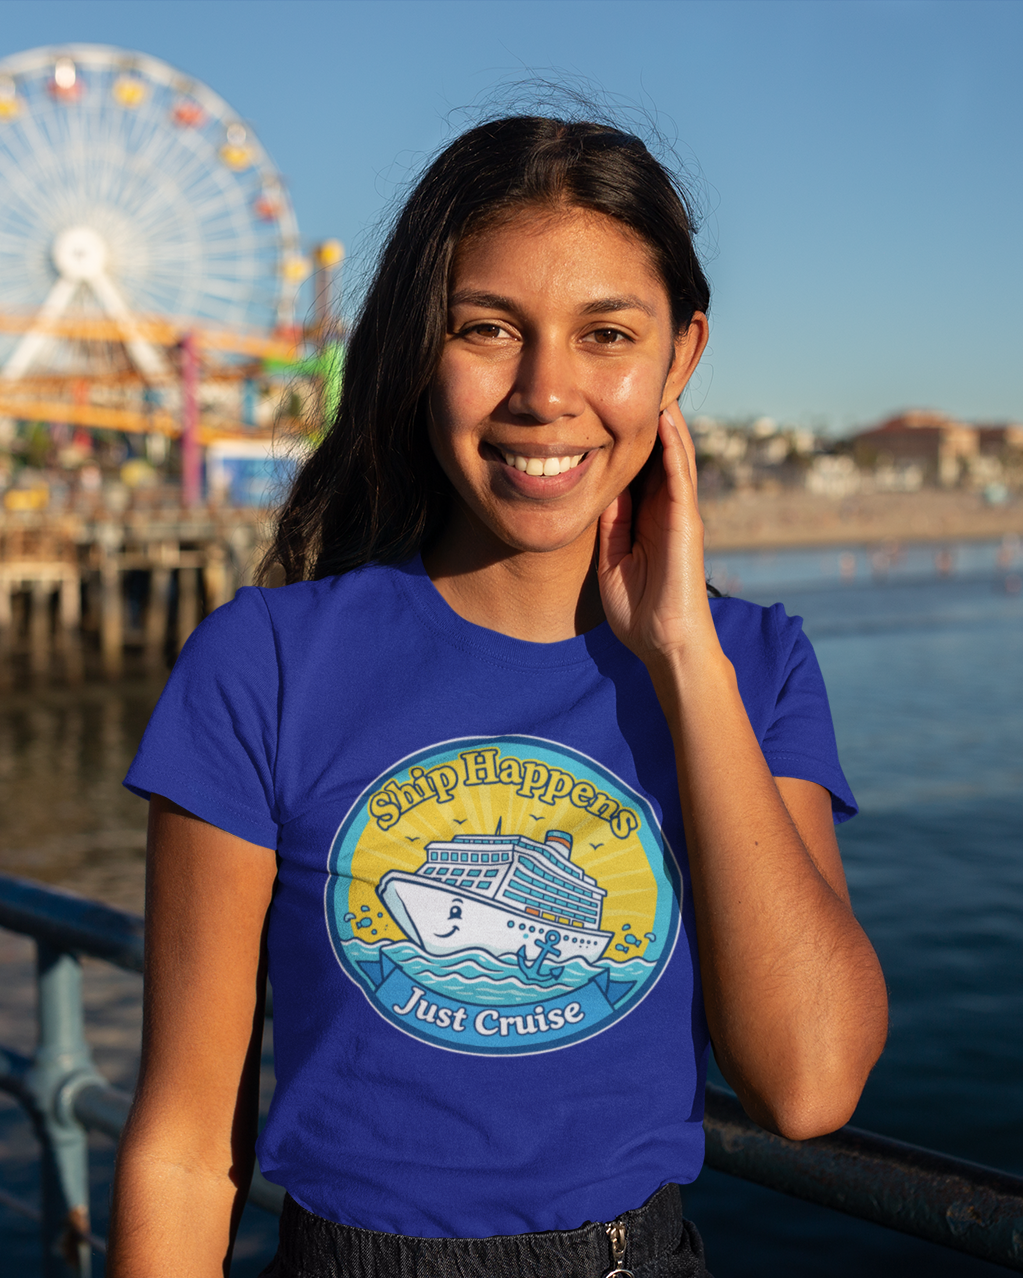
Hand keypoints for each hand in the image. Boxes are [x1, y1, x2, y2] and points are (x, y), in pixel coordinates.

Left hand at [597, 402, 717, 665]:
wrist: (664, 644)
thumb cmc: (640, 611)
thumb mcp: (613, 558)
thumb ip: (612, 524)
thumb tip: (602, 489)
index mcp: (647, 517)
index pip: (639, 467)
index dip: (627, 435)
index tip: (607, 403)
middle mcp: (666, 509)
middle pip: (658, 453)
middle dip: (648, 418)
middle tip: (637, 378)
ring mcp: (680, 513)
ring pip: (674, 456)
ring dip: (666, 420)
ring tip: (656, 383)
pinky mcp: (686, 522)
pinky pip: (680, 477)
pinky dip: (674, 447)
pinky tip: (667, 420)